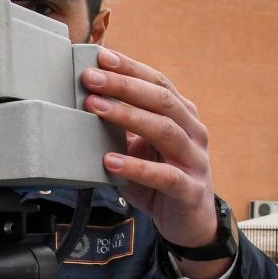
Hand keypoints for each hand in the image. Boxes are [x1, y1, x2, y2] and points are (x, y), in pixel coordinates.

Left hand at [82, 49, 228, 278]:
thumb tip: (83, 105)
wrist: (191, 222)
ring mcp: (194, 159)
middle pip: (160, 99)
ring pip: (164, 130)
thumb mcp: (139, 149)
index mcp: (181, 115)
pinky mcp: (189, 189)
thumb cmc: (161, 179)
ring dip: (126, 116)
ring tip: (95, 108)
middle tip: (90, 78)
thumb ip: (121, 129)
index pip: (157, 83)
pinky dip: (135, 167)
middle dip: (123, 85)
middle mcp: (192, 131)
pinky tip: (110, 161)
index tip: (101, 56)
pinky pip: (164, 176)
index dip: (131, 68)